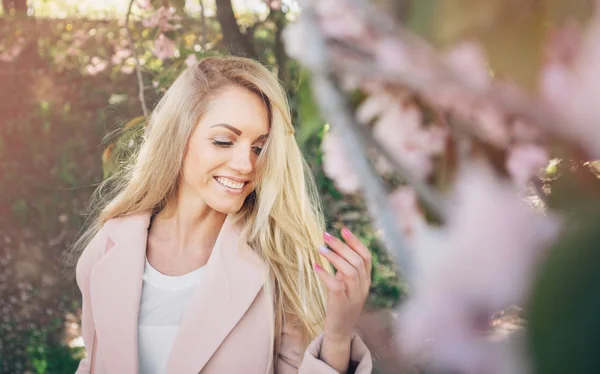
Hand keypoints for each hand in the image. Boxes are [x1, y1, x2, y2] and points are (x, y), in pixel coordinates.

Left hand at [315, 227, 371, 342]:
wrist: (340, 330)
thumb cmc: (340, 303)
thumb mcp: (347, 285)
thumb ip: (346, 269)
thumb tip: (336, 248)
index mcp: (366, 280)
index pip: (366, 257)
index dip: (356, 242)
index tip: (343, 229)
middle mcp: (363, 287)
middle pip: (356, 261)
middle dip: (341, 245)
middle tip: (325, 235)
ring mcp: (354, 296)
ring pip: (349, 271)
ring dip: (333, 257)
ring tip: (319, 248)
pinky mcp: (342, 304)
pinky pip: (336, 285)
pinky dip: (325, 274)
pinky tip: (315, 266)